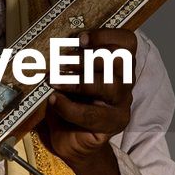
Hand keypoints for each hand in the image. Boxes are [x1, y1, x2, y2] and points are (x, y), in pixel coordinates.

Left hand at [43, 29, 136, 174]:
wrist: (70, 138)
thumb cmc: (67, 101)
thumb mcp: (66, 75)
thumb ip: (66, 59)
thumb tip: (47, 44)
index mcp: (117, 64)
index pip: (127, 42)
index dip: (106, 35)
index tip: (79, 39)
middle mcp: (125, 81)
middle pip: (122, 60)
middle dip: (89, 58)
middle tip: (62, 61)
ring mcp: (122, 104)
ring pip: (111, 85)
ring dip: (78, 81)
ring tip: (54, 80)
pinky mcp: (113, 124)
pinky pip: (94, 114)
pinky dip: (70, 107)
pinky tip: (54, 101)